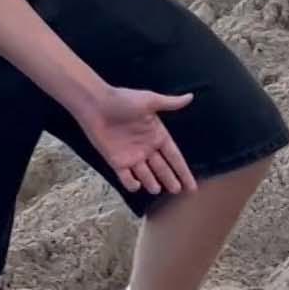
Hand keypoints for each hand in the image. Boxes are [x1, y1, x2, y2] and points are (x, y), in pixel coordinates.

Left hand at [71, 87, 197, 195]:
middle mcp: (146, 147)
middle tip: (179, 193)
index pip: (174, 157)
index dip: (183, 171)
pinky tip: (137, 186)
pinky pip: (126, 177)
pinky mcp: (117, 161)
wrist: (96, 105)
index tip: (192, 185)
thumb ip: (170, 103)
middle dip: (170, 180)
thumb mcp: (150, 101)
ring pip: (146, 175)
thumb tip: (190, 97)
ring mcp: (132, 155)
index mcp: (156, 134)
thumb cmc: (123, 100)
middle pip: (162, 169)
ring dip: (152, 183)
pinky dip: (132, 184)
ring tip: (158, 190)